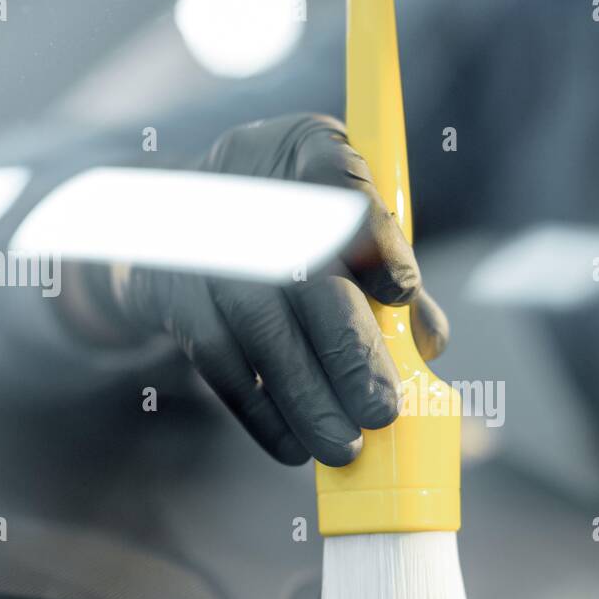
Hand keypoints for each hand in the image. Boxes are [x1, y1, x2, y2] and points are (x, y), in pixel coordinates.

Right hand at [88, 114, 449, 466]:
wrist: (174, 223)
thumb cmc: (292, 228)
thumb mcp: (342, 224)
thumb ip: (391, 276)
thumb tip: (430, 342)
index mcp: (308, 150)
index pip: (341, 184)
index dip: (374, 238)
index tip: (400, 292)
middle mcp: (247, 186)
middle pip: (300, 270)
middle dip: (347, 350)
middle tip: (381, 412)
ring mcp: (200, 241)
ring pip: (258, 329)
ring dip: (305, 398)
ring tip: (342, 447)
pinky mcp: (169, 293)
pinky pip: (218, 362)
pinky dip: (259, 411)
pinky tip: (292, 446)